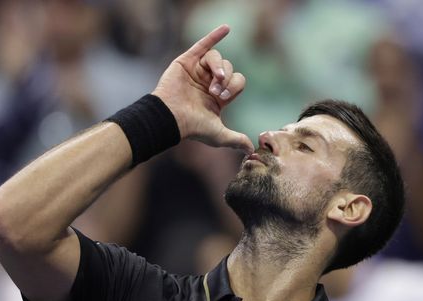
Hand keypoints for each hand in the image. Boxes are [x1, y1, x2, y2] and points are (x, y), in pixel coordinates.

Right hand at [152, 25, 252, 151]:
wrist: (172, 118)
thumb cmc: (193, 128)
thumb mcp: (219, 135)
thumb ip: (236, 139)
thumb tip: (251, 150)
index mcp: (218, 96)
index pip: (237, 82)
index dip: (233, 87)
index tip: (223, 99)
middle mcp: (209, 81)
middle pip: (229, 68)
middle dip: (226, 79)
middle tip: (216, 91)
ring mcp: (197, 70)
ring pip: (217, 58)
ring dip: (219, 67)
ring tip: (214, 79)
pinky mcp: (187, 61)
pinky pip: (203, 44)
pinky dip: (214, 35)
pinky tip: (226, 28)